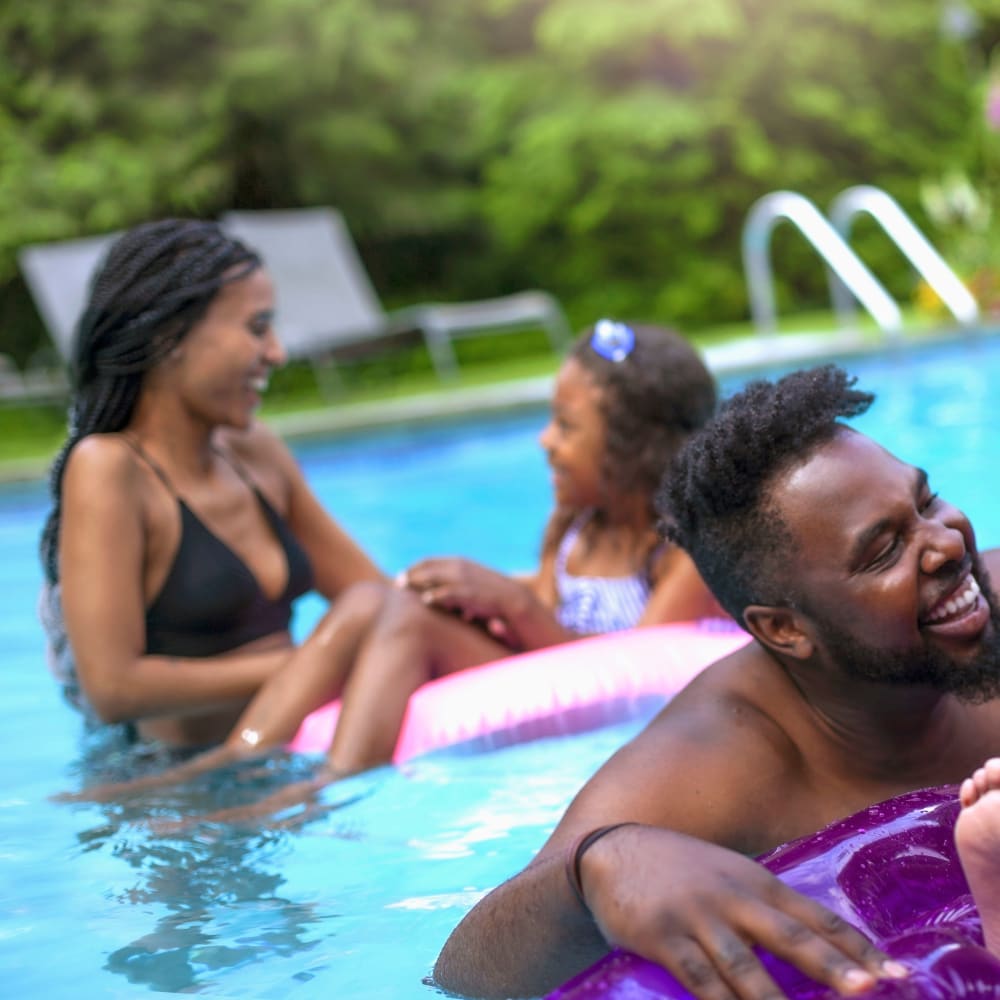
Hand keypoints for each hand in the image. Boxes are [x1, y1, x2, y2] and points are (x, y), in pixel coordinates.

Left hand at [399, 558, 524, 637]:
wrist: (513, 599)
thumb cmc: (489, 595)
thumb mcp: (470, 583)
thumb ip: (452, 584)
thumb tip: (432, 595)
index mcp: (458, 562)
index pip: (428, 561)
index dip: (413, 568)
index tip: (401, 575)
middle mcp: (458, 567)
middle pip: (426, 567)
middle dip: (410, 574)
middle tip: (397, 583)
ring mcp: (464, 579)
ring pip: (433, 577)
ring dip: (416, 582)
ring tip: (403, 588)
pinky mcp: (469, 593)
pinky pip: (448, 592)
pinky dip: (436, 595)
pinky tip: (426, 600)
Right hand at [580, 824, 906, 998]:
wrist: (611, 853)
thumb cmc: (678, 869)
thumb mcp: (727, 875)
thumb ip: (764, 907)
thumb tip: (817, 947)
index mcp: (754, 880)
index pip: (816, 916)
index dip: (857, 946)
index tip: (898, 973)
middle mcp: (731, 896)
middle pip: (791, 936)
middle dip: (834, 966)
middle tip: (872, 989)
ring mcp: (696, 917)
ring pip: (746, 967)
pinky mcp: (663, 937)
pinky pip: (699, 980)